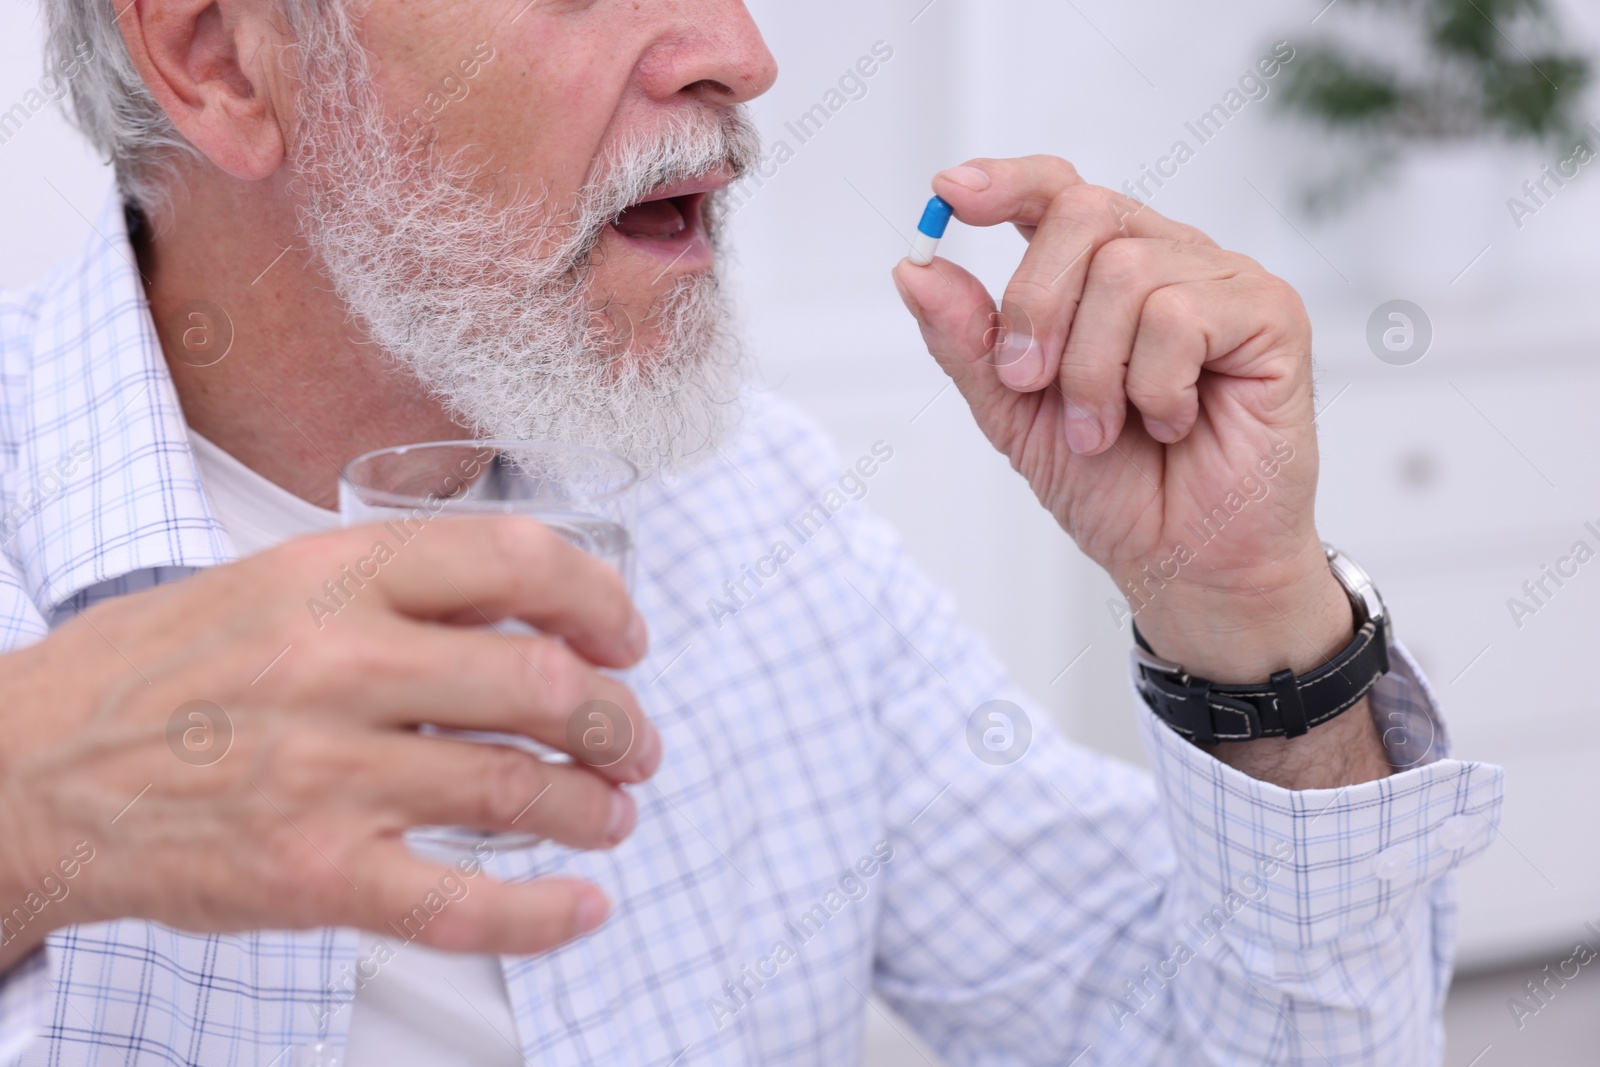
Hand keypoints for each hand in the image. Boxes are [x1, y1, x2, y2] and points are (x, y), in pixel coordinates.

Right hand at [0, 517, 657, 972]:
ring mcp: (325, 774)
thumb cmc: (161, 673)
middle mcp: (338, 665)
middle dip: (616, 719)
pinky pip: (458, 902)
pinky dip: (541, 914)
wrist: (31, 769)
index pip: (516, 559)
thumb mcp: (277, 584)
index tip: (624, 638)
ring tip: (609, 815)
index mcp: (336, 576)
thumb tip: (531, 610)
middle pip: (540, 680)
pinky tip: (579, 908)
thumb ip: (401, 591)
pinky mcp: (313, 874)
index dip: (600, 600)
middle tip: (632, 741)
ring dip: (593, 807)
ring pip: (516, 789)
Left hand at [893, 156, 1387, 785]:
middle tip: (1031, 383)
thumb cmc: (1113, 486)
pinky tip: (1172, 423)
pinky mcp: (1270, 316)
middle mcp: (1164, 258)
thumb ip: (969, 341)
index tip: (948, 196)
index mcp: (1100, 271)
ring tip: (1106, 429)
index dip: (1004, 182)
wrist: (1181, 562)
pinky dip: (1155, 385)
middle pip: (1083, 214)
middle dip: (1036, 306)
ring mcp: (1221, 281)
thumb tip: (913, 269)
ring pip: (1128, 270)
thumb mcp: (1014, 413)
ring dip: (1095, 371)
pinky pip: (1182, 315)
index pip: (1056, 190)